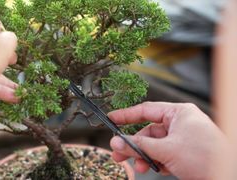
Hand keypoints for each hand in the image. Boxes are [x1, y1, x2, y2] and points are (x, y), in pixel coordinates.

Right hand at [109, 102, 225, 178]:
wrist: (227, 176)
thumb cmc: (206, 157)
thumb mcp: (167, 150)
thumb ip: (139, 146)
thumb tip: (117, 141)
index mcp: (179, 113)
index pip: (146, 110)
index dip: (127, 115)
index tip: (111, 119)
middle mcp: (180, 124)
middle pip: (148, 131)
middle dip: (134, 144)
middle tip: (118, 152)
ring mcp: (182, 139)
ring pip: (154, 145)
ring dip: (144, 156)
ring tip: (138, 166)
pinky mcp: (184, 153)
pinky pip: (162, 154)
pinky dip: (156, 162)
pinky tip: (153, 168)